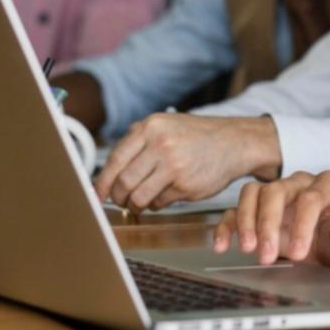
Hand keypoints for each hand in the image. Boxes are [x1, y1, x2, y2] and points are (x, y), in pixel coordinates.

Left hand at [94, 113, 278, 210]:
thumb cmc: (197, 136)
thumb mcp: (166, 125)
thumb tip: (107, 169)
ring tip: (139, 202)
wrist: (234, 142)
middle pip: (124, 182)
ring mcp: (174, 166)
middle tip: (120, 200)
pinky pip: (159, 203)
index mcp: (152, 127)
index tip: (96, 194)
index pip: (116, 159)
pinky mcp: (186, 186)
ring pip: (139, 197)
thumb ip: (138, 140)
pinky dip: (156, 204)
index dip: (102, 181)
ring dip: (135, 204)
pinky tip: (164, 195)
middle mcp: (161, 144)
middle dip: (118, 196)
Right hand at [212, 170, 329, 271]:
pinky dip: (226, 225)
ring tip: (247, 249)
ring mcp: (277, 194)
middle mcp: (300, 184)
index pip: (312, 196)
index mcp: (329, 186)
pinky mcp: (258, 210)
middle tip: (267, 255)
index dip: (304, 224)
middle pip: (276, 191)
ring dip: (247, 221)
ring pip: (253, 193)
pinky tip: (222, 245)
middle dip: (269, 223)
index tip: (300, 253)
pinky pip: (236, 210)